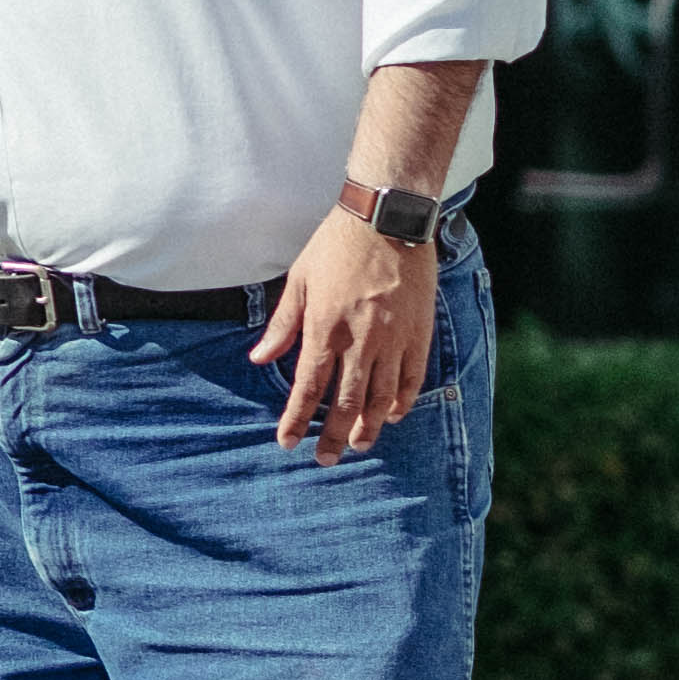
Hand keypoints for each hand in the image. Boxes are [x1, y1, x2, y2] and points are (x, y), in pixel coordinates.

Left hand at [249, 210, 437, 463]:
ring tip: (359, 445)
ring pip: (382, 397)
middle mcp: (360, 338)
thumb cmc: (335, 246)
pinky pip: (412, 378)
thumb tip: (259, 359)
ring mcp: (393, 338)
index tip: (287, 442)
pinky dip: (402, 401)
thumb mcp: (299, 279)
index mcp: (324, 325)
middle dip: (334, 436)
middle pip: (346, 402)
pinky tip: (393, 415)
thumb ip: (282, 325)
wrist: (386, 219)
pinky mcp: (419, 333)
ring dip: (369, 426)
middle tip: (325, 460)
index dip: (297, 418)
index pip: (307, 385)